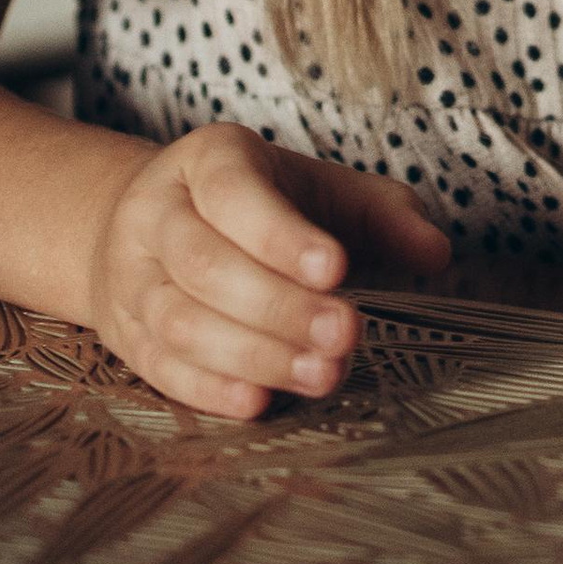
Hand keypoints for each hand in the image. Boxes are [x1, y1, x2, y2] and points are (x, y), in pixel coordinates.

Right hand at [86, 121, 448, 419]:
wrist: (152, 224)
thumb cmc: (259, 206)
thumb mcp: (319, 190)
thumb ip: (382, 214)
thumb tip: (436, 253)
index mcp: (208, 160)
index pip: (233, 193)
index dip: (281, 236)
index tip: (337, 270)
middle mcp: (157, 213)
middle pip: (206, 265)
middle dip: (280, 307)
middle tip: (345, 335)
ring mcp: (133, 277)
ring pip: (181, 321)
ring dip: (254, 355)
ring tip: (321, 374)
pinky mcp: (126, 333)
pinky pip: (161, 367)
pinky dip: (210, 389)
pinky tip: (260, 403)